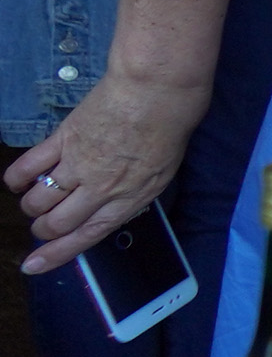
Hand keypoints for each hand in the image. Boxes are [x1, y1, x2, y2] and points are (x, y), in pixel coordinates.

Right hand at [9, 73, 209, 272]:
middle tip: (43, 225)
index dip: (55, 255)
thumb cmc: (169, 128)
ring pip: (38, 200)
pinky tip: (18, 181)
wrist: (157, 90)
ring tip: (35, 202)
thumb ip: (130, 193)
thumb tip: (105, 206)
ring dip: (31, 206)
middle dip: (43, 230)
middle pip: (55, 223)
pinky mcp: (61, 141)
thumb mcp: (160, 173)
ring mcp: (77, 165)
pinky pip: (27, 167)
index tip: (32, 266)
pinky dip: (16, 178)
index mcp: (128, 199)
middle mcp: (99, 188)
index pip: (86, 237)